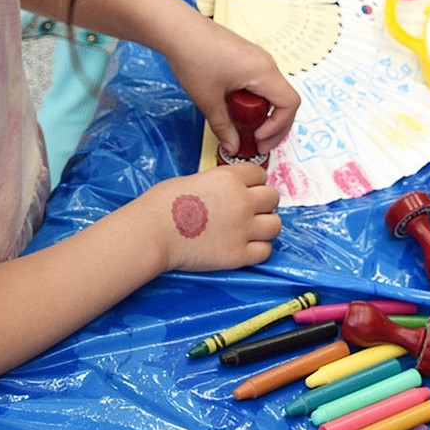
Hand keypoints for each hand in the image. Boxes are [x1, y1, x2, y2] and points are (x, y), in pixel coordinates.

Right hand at [145, 163, 280, 272]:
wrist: (153, 232)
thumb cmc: (163, 203)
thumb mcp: (194, 179)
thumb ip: (219, 184)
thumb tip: (226, 192)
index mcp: (230, 178)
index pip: (260, 174)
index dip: (252, 182)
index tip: (245, 189)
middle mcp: (242, 201)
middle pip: (273, 198)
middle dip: (262, 203)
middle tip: (247, 210)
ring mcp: (243, 229)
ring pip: (275, 225)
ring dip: (264, 226)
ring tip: (249, 230)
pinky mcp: (238, 255)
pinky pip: (265, 251)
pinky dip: (258, 249)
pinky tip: (244, 246)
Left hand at [164, 15, 299, 157]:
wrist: (177, 29)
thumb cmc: (193, 57)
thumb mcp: (208, 100)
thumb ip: (224, 127)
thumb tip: (233, 147)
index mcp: (263, 71)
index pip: (290, 104)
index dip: (278, 127)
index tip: (257, 139)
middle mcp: (266, 62)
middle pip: (283, 100)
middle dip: (272, 125)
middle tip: (255, 142)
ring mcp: (257, 58)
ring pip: (271, 92)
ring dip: (261, 113)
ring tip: (243, 127)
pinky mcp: (246, 57)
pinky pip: (260, 83)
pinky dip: (253, 100)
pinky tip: (234, 108)